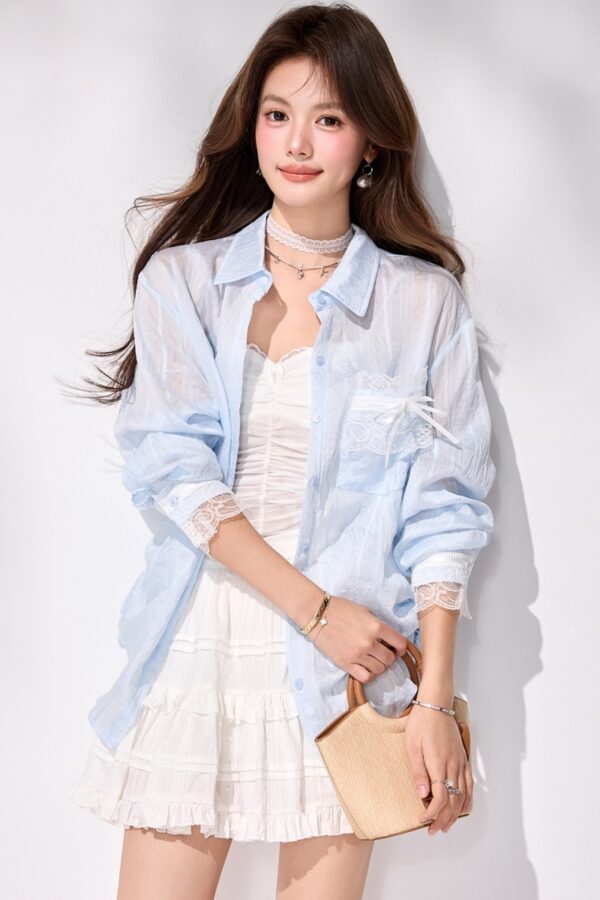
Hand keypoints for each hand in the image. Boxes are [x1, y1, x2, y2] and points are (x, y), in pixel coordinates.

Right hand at [306, 594, 407, 682]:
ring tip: (372, 659)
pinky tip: (365, 667)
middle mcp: (369, 642)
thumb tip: (387, 636)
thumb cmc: (340, 608)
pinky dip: (369, 675)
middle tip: (382, 653)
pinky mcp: (346, 663)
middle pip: (390, 659)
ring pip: (380, 670)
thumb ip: (377, 624)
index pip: (400, 643)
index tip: (397, 649)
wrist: (317, 614)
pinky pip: (366, 677)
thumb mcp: (364, 610)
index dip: (401, 648)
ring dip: (379, 665)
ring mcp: (358, 654)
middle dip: (389, 657)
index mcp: (376, 626)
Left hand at [405, 703, 472, 834]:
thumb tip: (423, 794)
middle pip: (452, 800)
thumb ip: (418, 772)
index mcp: (438, 764)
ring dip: (455, 813)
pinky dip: (467, 799)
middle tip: (433, 830)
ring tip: (446, 825)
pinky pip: (469, 783)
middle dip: (443, 818)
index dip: (432, 813)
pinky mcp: (463, 759)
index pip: (439, 798)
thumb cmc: (421, 723)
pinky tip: (463, 807)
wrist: (435, 705)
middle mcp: (453, 766)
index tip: (422, 820)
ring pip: (462, 795)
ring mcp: (460, 763)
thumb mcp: (412, 746)